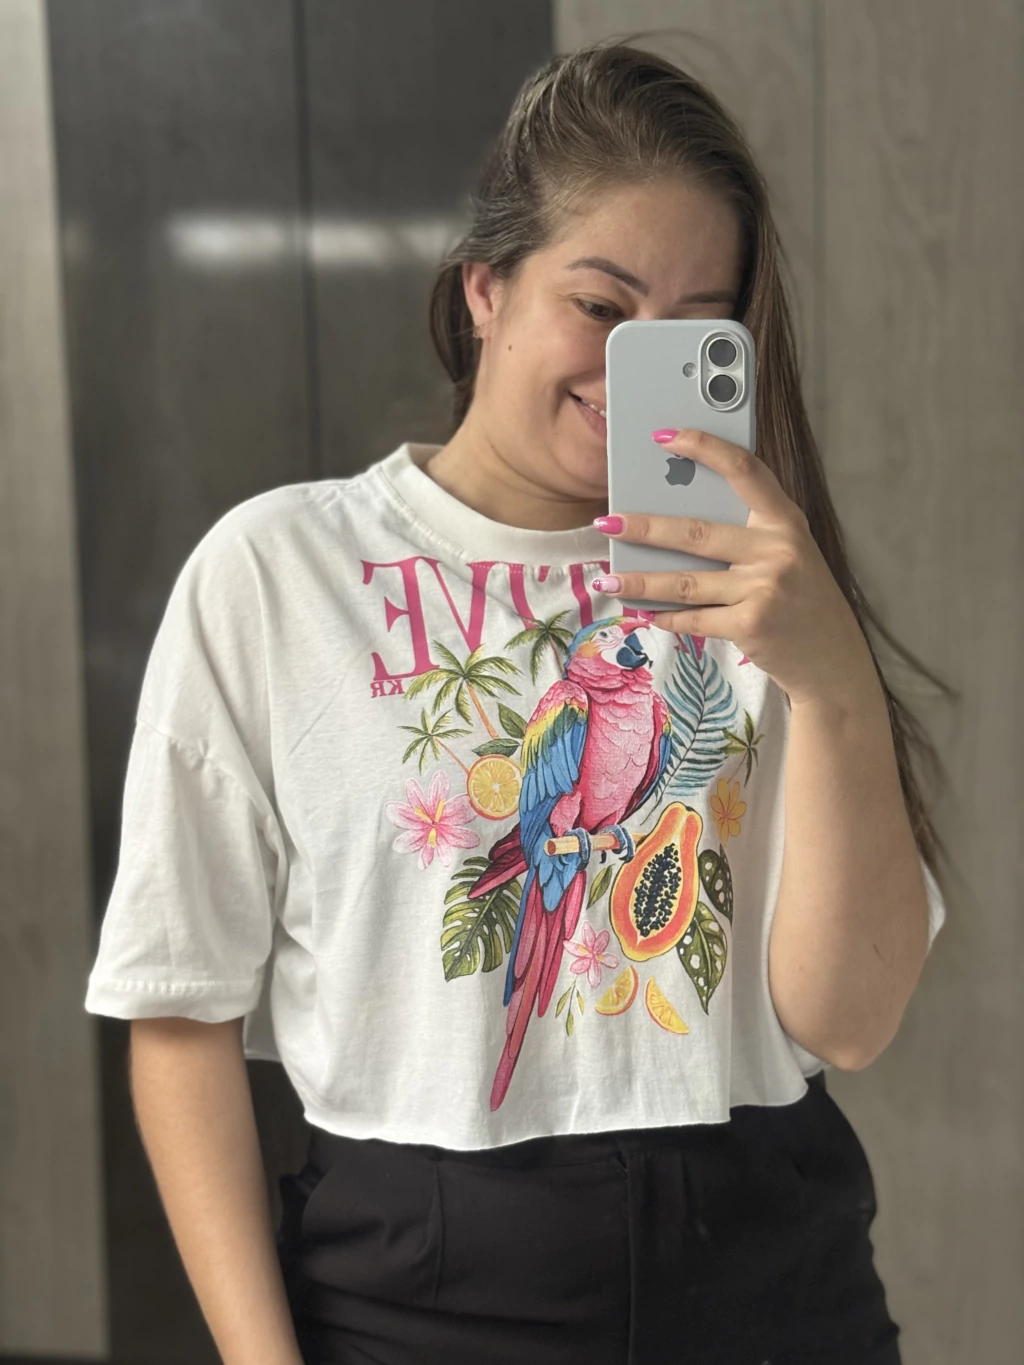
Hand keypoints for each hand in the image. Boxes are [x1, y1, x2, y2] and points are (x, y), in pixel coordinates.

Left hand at [591, 427, 875, 707]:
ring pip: (685, 582)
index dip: (704, 447)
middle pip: (696, 533)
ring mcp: (765, 588)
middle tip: (606, 522)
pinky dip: (664, 617)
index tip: (664, 436)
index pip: (744, 470)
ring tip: (607, 579)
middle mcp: (777, 549)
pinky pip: (694, 618)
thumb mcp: (785, 552)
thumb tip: (673, 515)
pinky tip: (642, 614)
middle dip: (644, 528)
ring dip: (640, 581)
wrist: (832, 657)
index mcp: (785, 520)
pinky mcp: (752, 624)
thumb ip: (745, 532)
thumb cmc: (799, 597)